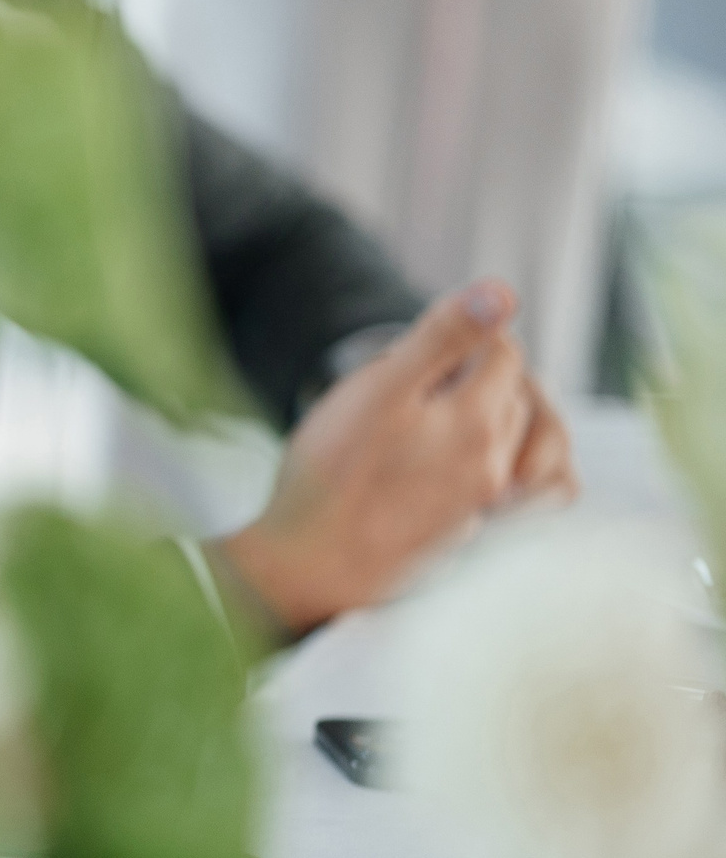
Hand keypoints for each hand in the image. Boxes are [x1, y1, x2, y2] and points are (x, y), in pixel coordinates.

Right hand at [217, 280, 577, 634]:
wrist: (312, 564)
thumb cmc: (331, 474)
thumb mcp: (378, 390)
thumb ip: (442, 338)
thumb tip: (502, 293)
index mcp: (474, 419)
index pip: (502, 351)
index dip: (468, 335)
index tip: (430, 345)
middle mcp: (498, 464)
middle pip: (518, 393)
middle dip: (486, 372)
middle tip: (436, 373)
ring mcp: (495, 505)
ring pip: (541, 441)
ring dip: (520, 413)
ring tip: (478, 407)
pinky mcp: (484, 539)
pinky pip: (545, 497)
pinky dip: (542, 469)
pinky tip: (513, 463)